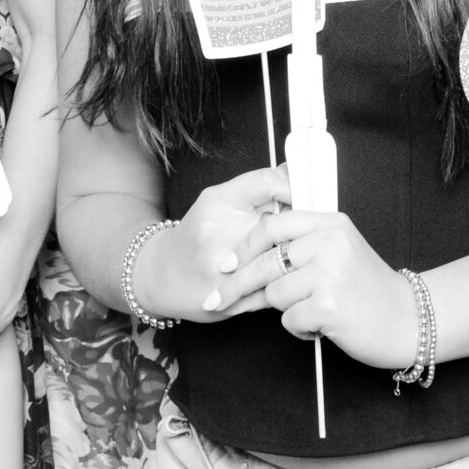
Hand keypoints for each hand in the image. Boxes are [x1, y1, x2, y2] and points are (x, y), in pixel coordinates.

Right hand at [133, 165, 290, 323]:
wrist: (163, 275)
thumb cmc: (198, 236)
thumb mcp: (220, 201)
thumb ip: (257, 188)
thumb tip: (295, 173)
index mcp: (218, 202)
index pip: (269, 182)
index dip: (295, 187)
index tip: (305, 195)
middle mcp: (219, 232)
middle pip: (283, 222)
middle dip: (299, 226)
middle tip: (304, 227)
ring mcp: (226, 267)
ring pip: (283, 257)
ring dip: (295, 255)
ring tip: (293, 253)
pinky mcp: (234, 295)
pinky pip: (274, 284)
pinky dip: (283, 280)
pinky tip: (277, 277)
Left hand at [233, 206, 416, 370]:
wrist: (410, 320)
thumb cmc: (369, 290)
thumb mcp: (342, 249)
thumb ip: (305, 242)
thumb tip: (250, 251)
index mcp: (331, 223)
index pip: (272, 225)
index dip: (243, 246)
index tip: (225, 264)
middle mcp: (330, 242)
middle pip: (265, 262)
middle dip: (236, 285)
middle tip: (216, 301)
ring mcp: (330, 273)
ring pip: (274, 294)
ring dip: (286, 310)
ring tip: (314, 311)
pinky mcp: (329, 306)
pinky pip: (289, 320)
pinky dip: (300, 329)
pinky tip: (322, 326)